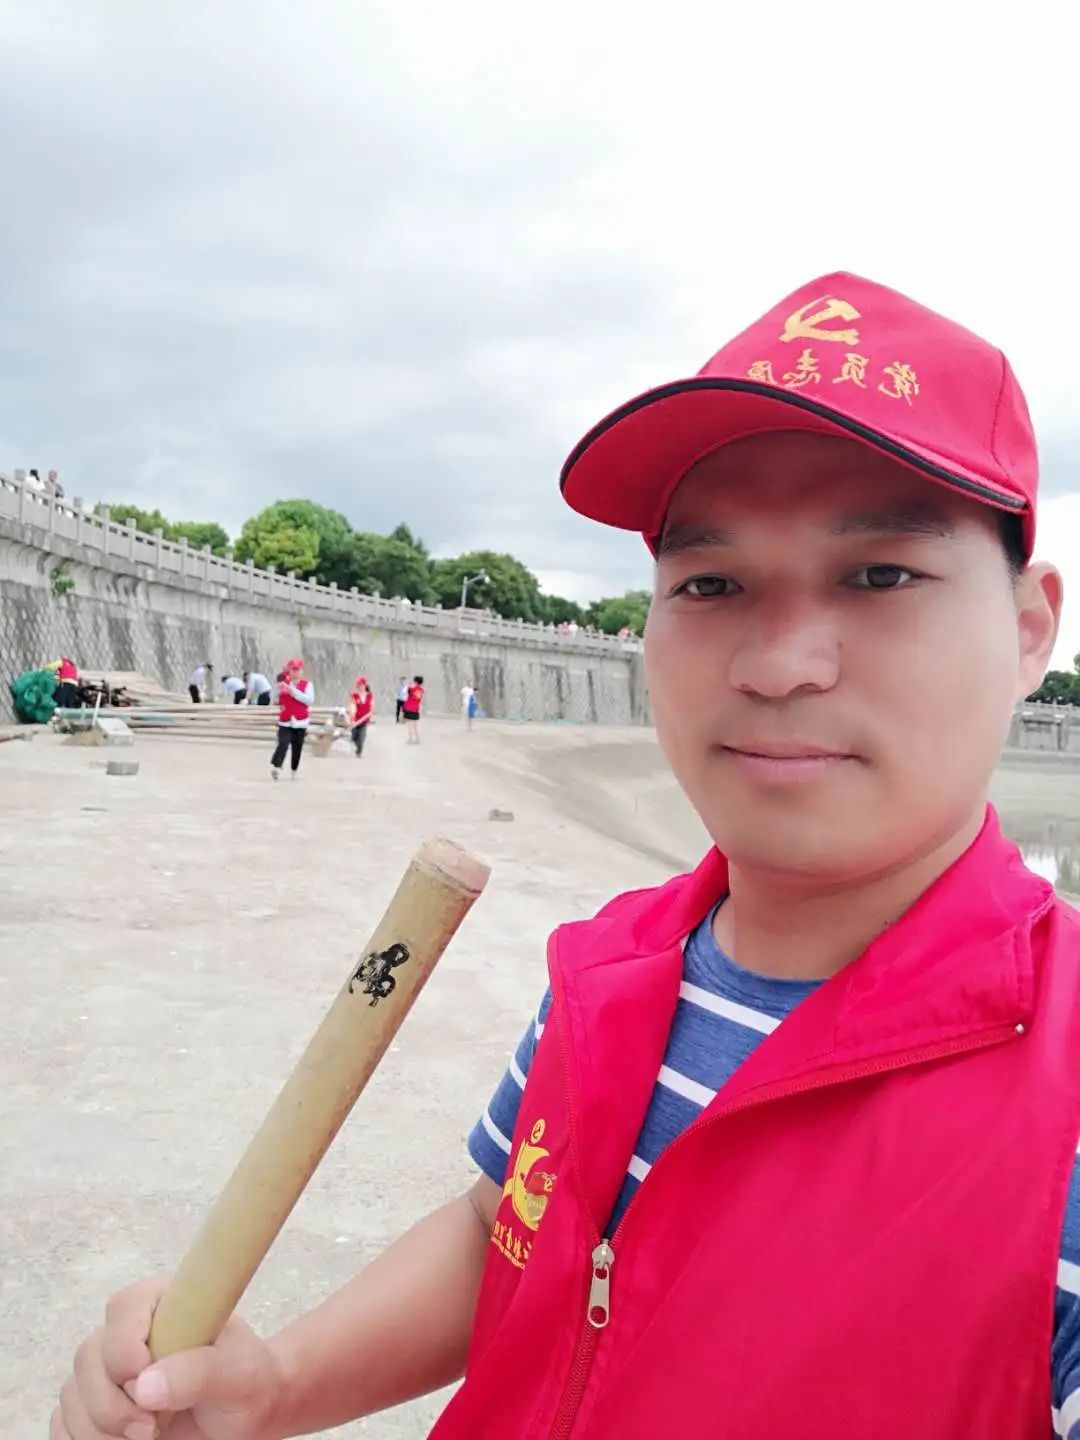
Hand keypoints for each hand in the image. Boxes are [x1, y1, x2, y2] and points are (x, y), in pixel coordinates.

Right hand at [52, 1276, 284, 1439]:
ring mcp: (107, 1369)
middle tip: (152, 1428)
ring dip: (98, 1430)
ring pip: (71, 1396)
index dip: (125, 1349)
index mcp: (162, 1302)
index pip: (123, 1309)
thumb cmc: (246, 1382)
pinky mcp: (96, 1405)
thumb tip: (145, 1386)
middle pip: (88, 1359)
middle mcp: (128, 1330)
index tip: (146, 1384)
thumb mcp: (238, 1374)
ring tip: (146, 1438)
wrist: (242, 1414)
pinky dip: (81, 1439)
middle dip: (112, 1404)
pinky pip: (63, 1423)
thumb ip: (198, 1372)